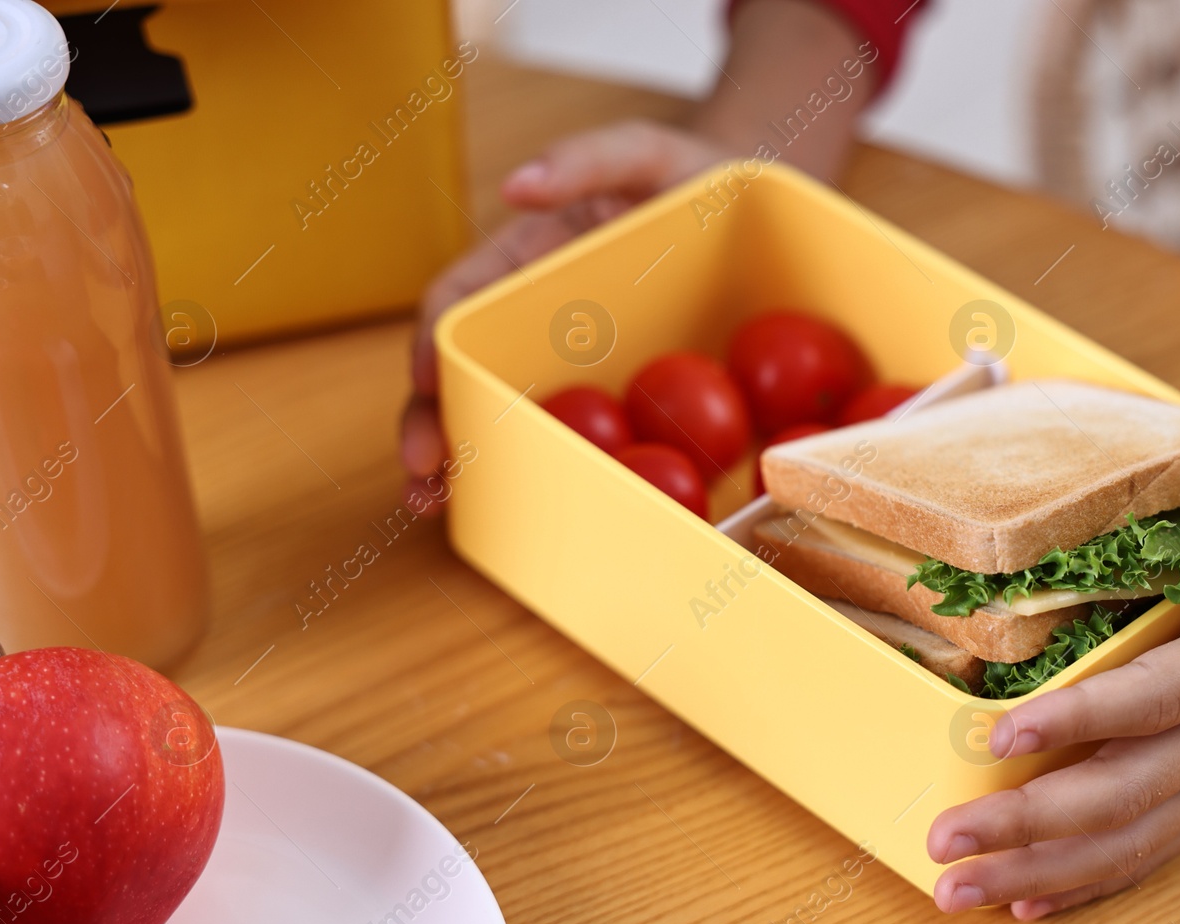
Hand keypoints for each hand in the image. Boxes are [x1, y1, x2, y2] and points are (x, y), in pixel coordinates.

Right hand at [400, 122, 731, 509]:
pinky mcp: (614, 402)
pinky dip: (544, 478)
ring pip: (500, 419)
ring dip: (463, 468)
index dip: (431, 342)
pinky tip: (530, 515)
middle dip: (429, 428)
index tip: (425, 382)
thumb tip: (517, 187)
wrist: (757, 221)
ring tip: (440, 509)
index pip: (458, 303)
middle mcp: (533, 323)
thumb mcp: (644, 153)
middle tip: (422, 481)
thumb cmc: (691, 180)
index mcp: (524, 263)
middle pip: (462, 376)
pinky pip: (573, 441)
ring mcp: (569, 368)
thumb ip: (587, 159)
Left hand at [927, 465, 1179, 918]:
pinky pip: (1151, 853)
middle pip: (1119, 793)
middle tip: (942, 843)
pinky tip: (1026, 903)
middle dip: (1026, 822)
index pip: (1154, 700)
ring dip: (1036, 869)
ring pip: (1124, 839)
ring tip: (956, 894)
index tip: (999, 732)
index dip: (1078, 719)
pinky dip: (1086, 883)